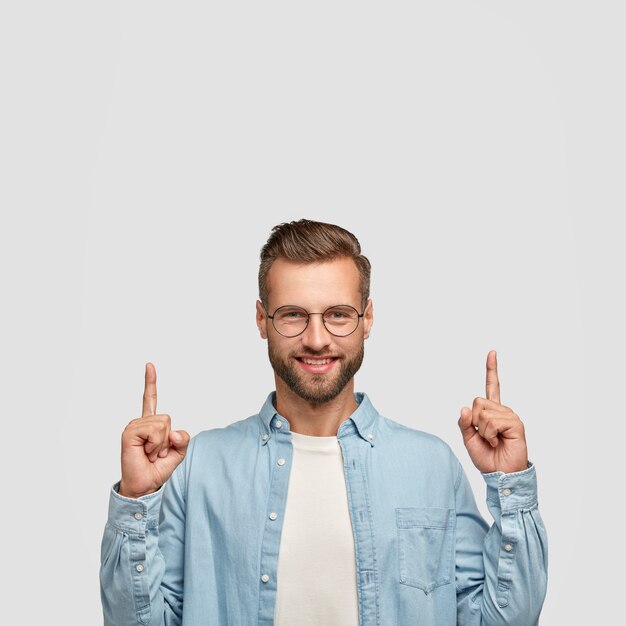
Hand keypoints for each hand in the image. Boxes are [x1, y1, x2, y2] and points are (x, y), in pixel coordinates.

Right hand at [118, 363, 189, 497]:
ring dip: (161, 444)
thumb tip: (175, 432)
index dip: (150, 382)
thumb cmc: (158, 468)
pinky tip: (145, 453)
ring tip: (150, 454)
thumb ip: (183, 439)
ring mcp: (133, 426)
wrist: (145, 485)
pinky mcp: (129, 433)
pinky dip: (155, 445)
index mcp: (151, 424)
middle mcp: (140, 422)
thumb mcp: (178, 452)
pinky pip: (154, 431)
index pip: (150, 399)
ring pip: (162, 425)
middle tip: (156, 453)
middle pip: (167, 418)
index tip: (149, 365)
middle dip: (168, 439)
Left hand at [458, 350, 527, 473]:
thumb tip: (465, 407)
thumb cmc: (487, 458)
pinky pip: (492, 421)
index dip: (491, 369)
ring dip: (482, 431)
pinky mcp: (515, 424)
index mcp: (491, 412)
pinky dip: (490, 434)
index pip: (491, 387)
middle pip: (477, 401)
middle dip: (474, 421)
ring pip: (482, 412)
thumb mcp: (468, 439)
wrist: (500, 475)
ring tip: (493, 441)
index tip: (492, 352)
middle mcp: (502, 411)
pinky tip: (499, 442)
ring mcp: (510, 416)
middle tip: (485, 437)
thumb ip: (464, 423)